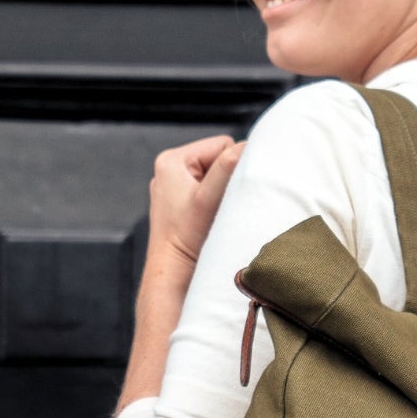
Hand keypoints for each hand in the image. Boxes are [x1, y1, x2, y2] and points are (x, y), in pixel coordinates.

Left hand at [147, 134, 246, 269]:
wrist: (173, 273)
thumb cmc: (186, 239)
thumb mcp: (208, 199)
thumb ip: (227, 168)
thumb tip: (247, 146)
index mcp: (171, 160)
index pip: (222, 145)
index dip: (234, 166)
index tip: (230, 191)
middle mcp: (169, 169)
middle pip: (218, 159)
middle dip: (226, 179)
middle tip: (221, 204)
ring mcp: (173, 186)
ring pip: (214, 176)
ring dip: (221, 191)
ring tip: (214, 213)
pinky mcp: (178, 203)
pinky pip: (206, 191)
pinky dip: (214, 202)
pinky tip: (209, 219)